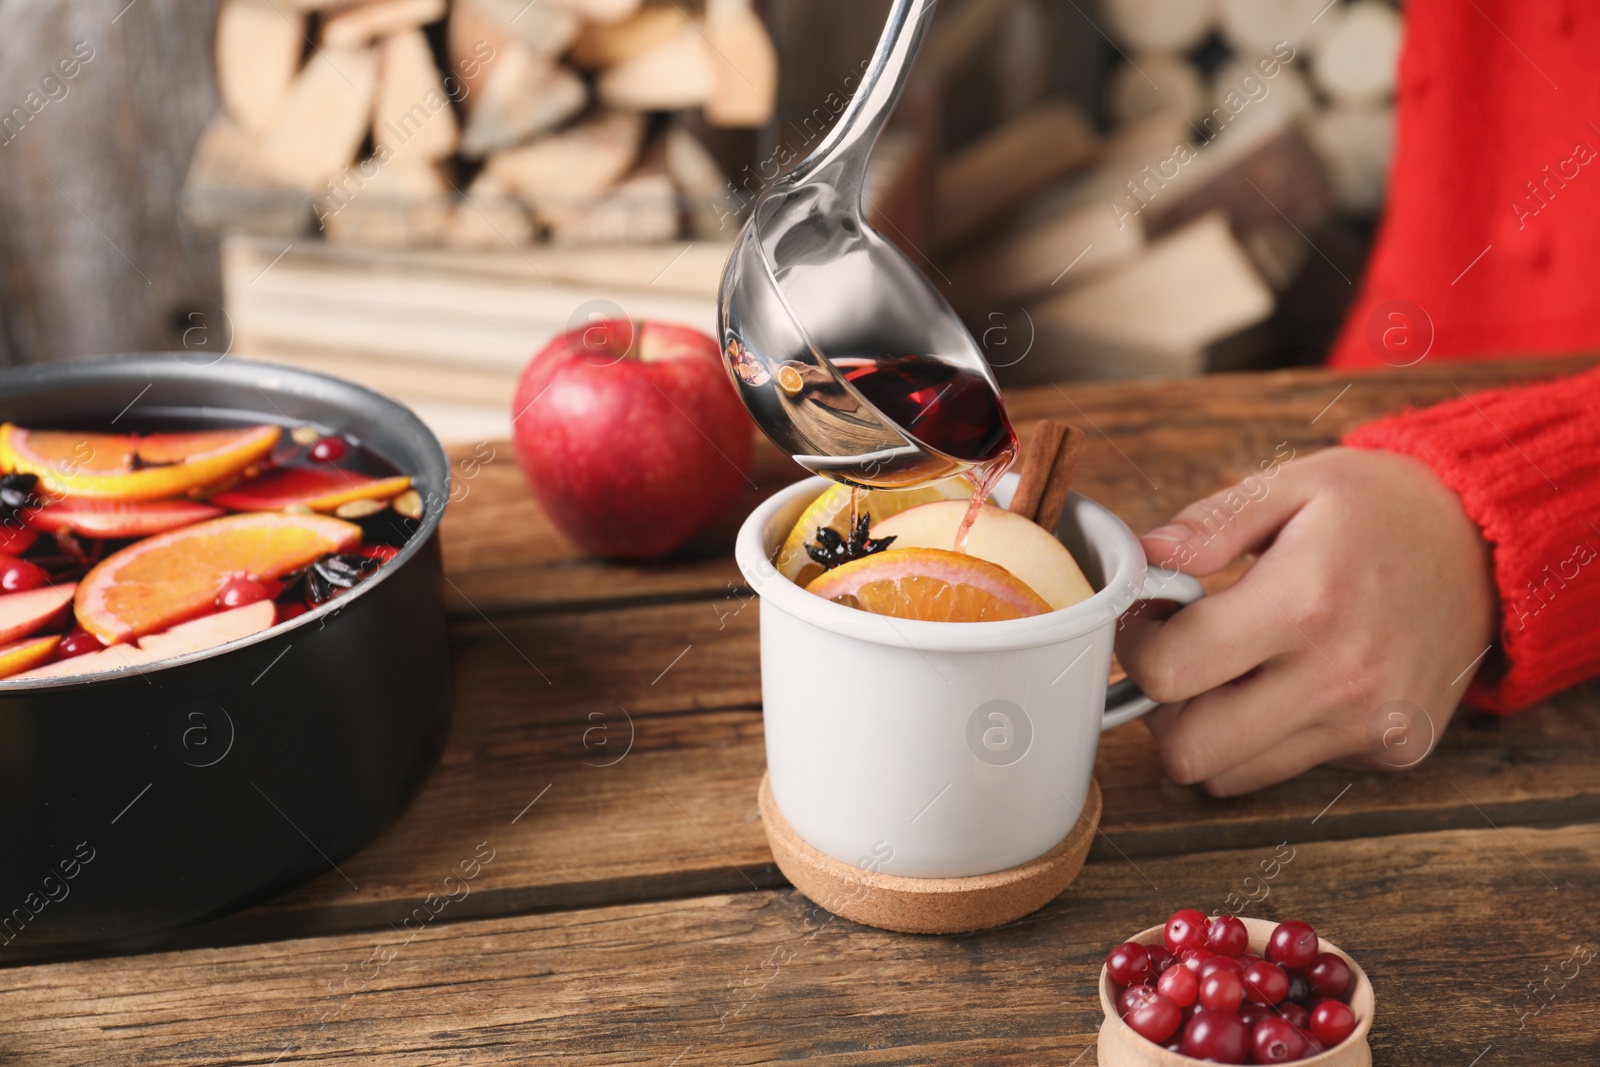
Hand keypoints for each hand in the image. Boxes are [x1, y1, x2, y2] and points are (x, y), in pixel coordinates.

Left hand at [1115, 447, 1497, 795]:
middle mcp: (1340, 678)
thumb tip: (1137, 559)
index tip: (1148, 621)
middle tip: (1178, 661)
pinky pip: (1291, 767)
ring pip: (1232, 775)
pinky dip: (1271, 735)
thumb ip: (1207, 526)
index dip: (1136, 647)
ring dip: (1211, 730)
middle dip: (1162, 711)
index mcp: (1305, 601)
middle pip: (1190, 752)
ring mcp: (1371, 725)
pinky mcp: (1392, 751)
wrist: (1491, 544)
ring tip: (1234, 669)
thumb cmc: (1380, 508)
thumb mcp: (1292, 486)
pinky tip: (1294, 679)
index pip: (1170, 672)